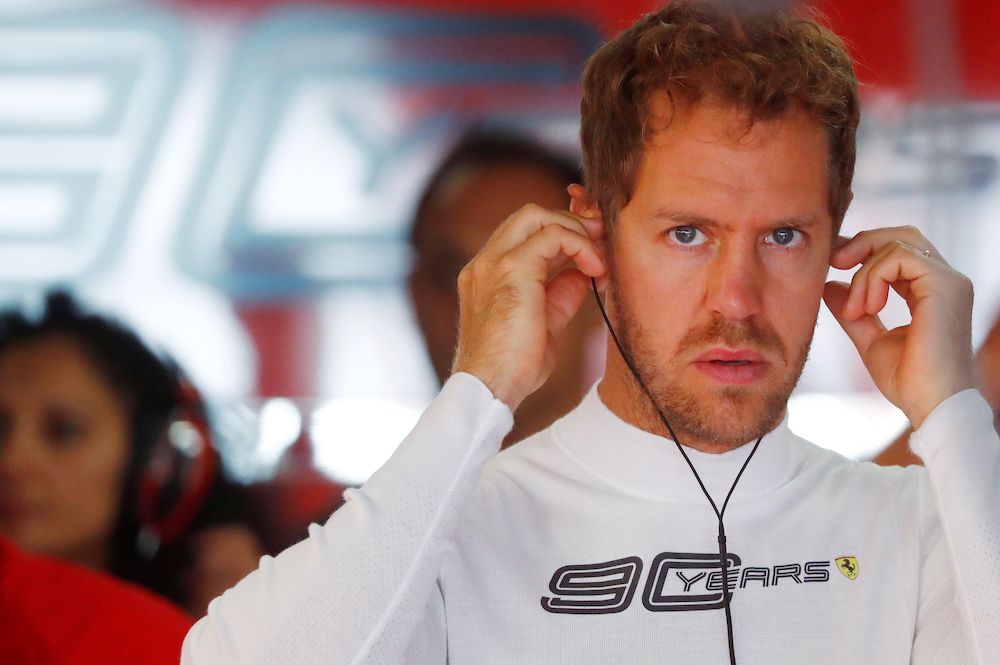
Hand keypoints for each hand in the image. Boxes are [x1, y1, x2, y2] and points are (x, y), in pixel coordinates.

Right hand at [451, 202, 605, 410]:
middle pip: (530, 215)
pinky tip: (595, 269)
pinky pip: (553, 235)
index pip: (523, 234)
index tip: (591, 251)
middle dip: (571, 222)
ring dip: (578, 232)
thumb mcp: (544, 324)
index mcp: (486, 274)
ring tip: (600, 259)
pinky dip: (581, 246)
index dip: (561, 234)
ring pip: (538, 215)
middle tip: (601, 243)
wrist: (491, 388)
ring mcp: (493, 262)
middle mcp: (484, 262)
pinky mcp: (512, 268)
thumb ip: (559, 294)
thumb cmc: (513, 368)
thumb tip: (583, 274)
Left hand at [823, 226, 974, 428]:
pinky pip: (900, 256)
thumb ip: (853, 312)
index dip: (863, 250)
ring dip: (864, 272)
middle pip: (901, 235)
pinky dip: (873, 277)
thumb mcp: (870, 340)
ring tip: (856, 310)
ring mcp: (948, 281)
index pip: (897, 251)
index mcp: (930, 292)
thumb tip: (830, 285)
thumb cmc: (908, 380)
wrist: (930, 404)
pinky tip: (867, 308)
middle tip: (833, 263)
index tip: (832, 263)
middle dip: (861, 244)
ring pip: (897, 243)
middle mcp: (944, 281)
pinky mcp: (945, 285)